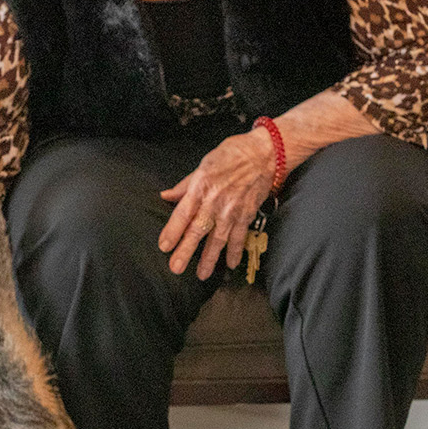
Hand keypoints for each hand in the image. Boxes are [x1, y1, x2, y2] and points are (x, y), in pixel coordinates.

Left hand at [158, 129, 274, 279]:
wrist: (264, 153)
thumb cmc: (231, 154)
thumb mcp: (203, 164)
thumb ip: (185, 185)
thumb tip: (166, 196)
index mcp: (200, 187)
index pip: (182, 213)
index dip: (172, 231)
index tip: (163, 247)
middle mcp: (215, 201)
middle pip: (197, 230)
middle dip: (186, 251)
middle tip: (176, 268)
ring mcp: (232, 210)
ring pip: (218, 239)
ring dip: (209, 258)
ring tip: (201, 275)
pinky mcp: (247, 215)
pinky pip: (239, 237)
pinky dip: (235, 252)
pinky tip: (230, 265)